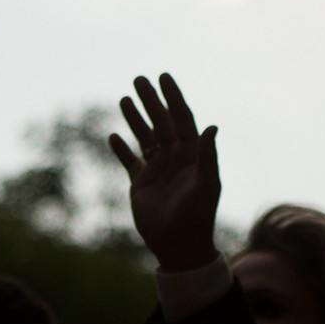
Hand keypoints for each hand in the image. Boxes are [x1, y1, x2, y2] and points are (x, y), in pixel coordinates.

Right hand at [108, 74, 219, 272]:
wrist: (179, 246)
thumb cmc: (198, 215)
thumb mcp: (206, 184)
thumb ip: (207, 155)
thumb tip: (212, 126)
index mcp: (192, 153)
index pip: (182, 118)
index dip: (174, 97)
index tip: (164, 77)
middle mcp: (175, 157)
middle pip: (161, 121)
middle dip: (150, 100)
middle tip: (139, 79)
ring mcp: (157, 169)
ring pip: (145, 136)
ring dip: (135, 118)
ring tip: (124, 98)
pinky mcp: (141, 183)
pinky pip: (130, 160)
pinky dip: (121, 149)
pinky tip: (113, 136)